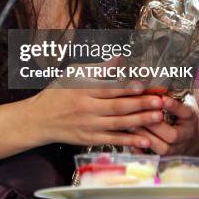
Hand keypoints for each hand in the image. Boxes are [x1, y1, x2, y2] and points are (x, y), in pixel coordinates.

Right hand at [30, 74, 164, 148]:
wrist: (39, 119)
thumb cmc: (57, 92)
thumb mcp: (73, 74)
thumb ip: (98, 68)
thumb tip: (120, 58)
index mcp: (83, 89)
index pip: (109, 88)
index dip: (127, 87)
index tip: (145, 85)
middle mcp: (87, 108)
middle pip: (117, 106)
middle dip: (141, 104)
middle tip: (159, 101)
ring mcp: (89, 125)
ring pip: (118, 123)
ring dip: (140, 120)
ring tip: (158, 117)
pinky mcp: (90, 139)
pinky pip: (113, 140)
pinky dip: (129, 140)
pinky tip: (145, 139)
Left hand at [131, 94, 198, 155]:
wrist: (193, 141)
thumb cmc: (182, 114)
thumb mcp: (183, 99)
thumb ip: (172, 89)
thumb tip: (154, 72)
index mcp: (191, 118)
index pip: (185, 112)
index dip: (173, 106)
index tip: (162, 98)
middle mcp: (185, 137)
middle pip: (171, 134)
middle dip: (153, 121)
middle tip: (137, 110)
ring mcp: (175, 150)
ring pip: (159, 146)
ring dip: (143, 134)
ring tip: (128, 122)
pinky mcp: (164, 159)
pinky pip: (150, 156)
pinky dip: (138, 148)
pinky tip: (127, 137)